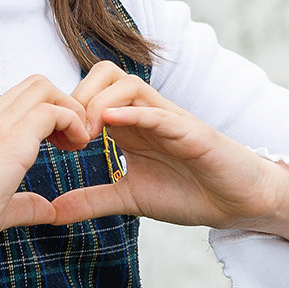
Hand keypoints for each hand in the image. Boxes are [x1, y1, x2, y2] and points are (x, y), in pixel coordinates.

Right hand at [0, 75, 94, 263]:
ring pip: (44, 88)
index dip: (48, 114)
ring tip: (77, 144)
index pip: (19, 101)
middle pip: (35, 84)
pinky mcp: (11, 138)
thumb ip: (24, 204)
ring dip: (70, 110)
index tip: (59, 144)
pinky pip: (53, 111)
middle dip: (64, 104)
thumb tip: (49, 210)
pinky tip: (76, 148)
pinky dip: (73, 123)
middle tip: (72, 141)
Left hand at [47, 64, 288, 242]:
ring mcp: (168, 118)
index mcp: (127, 124)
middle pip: (103, 74)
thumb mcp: (129, 198)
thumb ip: (92, 200)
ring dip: (99, 103)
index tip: (50, 141)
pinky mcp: (191, 131)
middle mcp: (145, 113)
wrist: (238, 203)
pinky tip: (110, 123)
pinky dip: (133, 113)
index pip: (88, 92)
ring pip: (127, 84)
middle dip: (77, 97)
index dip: (64, 109)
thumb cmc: (188, 192)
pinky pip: (159, 112)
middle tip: (66, 135)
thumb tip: (50, 213)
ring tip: (84, 135)